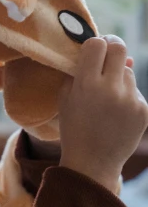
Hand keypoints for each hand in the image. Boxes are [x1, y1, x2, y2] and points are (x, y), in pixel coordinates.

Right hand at [58, 36, 147, 191]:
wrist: (93, 162)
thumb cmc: (74, 128)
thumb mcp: (66, 97)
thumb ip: (79, 71)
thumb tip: (105, 48)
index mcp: (87, 84)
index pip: (97, 44)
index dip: (95, 44)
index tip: (94, 49)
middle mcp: (111, 89)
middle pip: (119, 49)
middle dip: (112, 48)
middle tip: (107, 53)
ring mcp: (130, 100)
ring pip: (128, 71)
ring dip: (119, 76)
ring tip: (108, 97)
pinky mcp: (144, 110)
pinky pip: (135, 91)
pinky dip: (127, 96)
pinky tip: (117, 112)